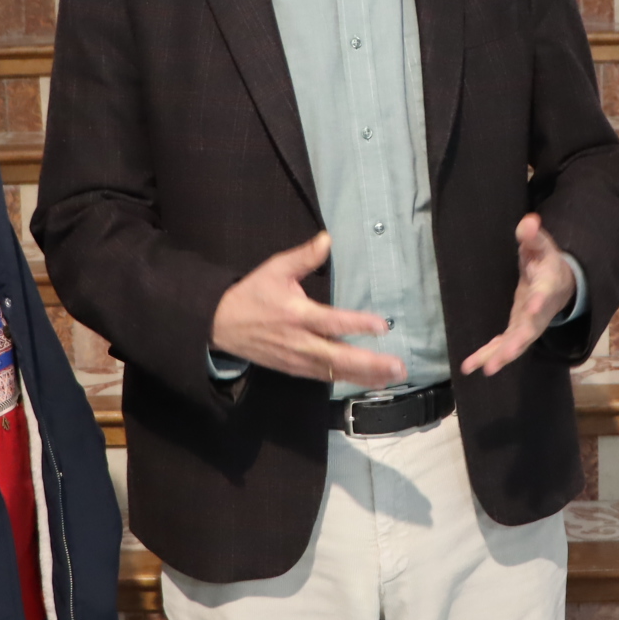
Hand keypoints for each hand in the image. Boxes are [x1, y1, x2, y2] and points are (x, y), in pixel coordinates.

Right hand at [211, 232, 406, 388]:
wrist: (221, 324)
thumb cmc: (252, 294)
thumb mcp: (275, 269)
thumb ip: (304, 256)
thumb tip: (328, 238)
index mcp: (296, 314)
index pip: (332, 322)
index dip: (357, 324)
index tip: (382, 326)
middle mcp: (299, 341)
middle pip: (338, 357)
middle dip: (370, 363)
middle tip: (397, 366)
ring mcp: (296, 360)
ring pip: (334, 372)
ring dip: (364, 376)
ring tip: (391, 377)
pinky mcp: (294, 370)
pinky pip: (324, 378)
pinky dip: (347, 380)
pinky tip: (369, 381)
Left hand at [461, 214, 578, 376]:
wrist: (559, 283)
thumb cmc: (547, 261)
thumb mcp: (542, 245)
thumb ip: (534, 236)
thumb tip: (528, 222)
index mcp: (547, 287)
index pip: (544, 295)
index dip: (538, 301)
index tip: (532, 307)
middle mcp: (539, 312)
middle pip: (530, 330)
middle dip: (516, 344)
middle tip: (503, 358)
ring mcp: (528, 324)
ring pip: (515, 344)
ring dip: (500, 357)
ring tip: (483, 370)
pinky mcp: (517, 330)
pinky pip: (502, 346)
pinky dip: (487, 356)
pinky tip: (469, 367)